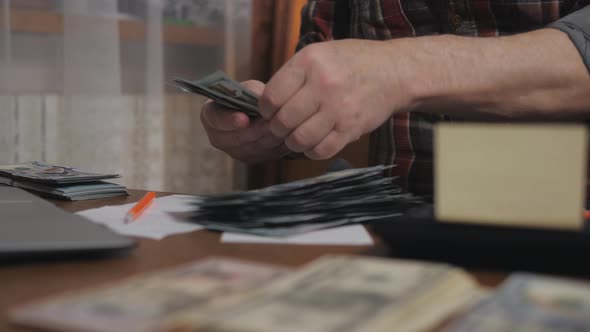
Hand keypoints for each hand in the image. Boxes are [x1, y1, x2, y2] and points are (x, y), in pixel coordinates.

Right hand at [200, 80, 290, 163]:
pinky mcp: (250, 159)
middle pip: (237, 138)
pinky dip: (277, 145)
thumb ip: (252, 91)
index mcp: (211, 115)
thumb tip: (261, 98)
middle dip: (257, 129)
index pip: (216, 119)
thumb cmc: (251, 95)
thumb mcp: (250, 88)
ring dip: (269, 137)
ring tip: (283, 126)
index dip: (230, 120)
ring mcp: (233, 151)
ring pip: (253, 148)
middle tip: (273, 121)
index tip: (244, 118)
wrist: (260, 110)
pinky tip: (287, 135)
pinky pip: (264, 154)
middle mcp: (217, 136)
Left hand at [260, 39, 412, 159]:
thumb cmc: (351, 63)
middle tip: (283, 126)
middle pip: (282, 121)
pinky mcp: (351, 128)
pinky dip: (312, 151)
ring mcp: (339, 108)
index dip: (265, 109)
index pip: (271, 97)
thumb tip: (264, 105)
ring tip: (298, 135)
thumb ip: (293, 76)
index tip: (271, 111)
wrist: (394, 72)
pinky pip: (320, 151)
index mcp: (309, 62)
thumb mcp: (319, 54)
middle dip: (278, 129)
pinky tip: (315, 142)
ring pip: (299, 139)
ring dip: (294, 142)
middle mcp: (323, 84)